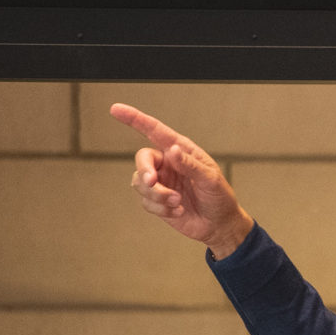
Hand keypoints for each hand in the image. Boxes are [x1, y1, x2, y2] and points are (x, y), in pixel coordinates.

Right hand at [109, 103, 252, 258]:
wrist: (219, 225)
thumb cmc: (219, 197)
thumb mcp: (210, 179)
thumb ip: (190, 165)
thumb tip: (172, 150)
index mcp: (180, 150)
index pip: (155, 131)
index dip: (135, 119)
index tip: (116, 109)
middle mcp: (167, 164)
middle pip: (142, 159)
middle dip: (145, 171)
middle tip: (153, 182)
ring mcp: (161, 182)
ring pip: (140, 183)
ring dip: (158, 195)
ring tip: (178, 203)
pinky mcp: (157, 201)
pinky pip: (146, 202)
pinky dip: (161, 209)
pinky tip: (179, 212)